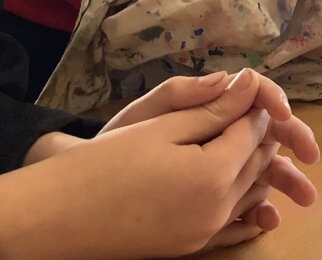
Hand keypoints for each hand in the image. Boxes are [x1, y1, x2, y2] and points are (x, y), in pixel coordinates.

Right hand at [0, 70, 318, 258]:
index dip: (253, 106)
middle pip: (257, 162)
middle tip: (250, 108)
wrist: (57, 219)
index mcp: (214, 174)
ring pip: (250, 191)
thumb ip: (213, 108)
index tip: (247, 89)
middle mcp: (218, 209)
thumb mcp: (161, 126)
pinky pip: (234, 220)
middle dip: (259, 133)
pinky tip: (241, 183)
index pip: (252, 132)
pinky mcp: (192, 246)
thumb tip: (252, 82)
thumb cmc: (105, 164)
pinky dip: (245, 199)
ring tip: (243, 137)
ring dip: (254, 164)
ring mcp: (206, 232)